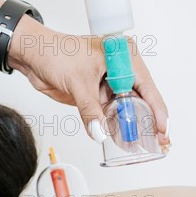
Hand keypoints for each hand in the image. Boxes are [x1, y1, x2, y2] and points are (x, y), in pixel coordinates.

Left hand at [7, 16, 169, 146]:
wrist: (32, 54)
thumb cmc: (55, 52)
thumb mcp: (77, 81)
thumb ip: (90, 108)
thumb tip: (99, 131)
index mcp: (124, 56)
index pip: (147, 86)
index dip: (157, 109)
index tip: (163, 128)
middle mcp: (120, 68)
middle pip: (141, 98)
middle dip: (148, 120)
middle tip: (159, 141)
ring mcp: (109, 82)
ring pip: (126, 108)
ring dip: (131, 125)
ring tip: (144, 144)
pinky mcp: (96, 93)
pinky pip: (110, 112)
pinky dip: (114, 125)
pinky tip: (122, 138)